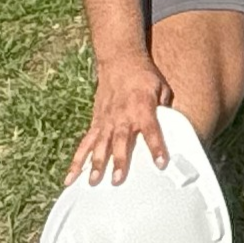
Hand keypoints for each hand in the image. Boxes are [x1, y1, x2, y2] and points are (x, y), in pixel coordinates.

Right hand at [75, 59, 172, 184]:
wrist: (120, 61)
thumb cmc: (144, 76)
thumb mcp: (161, 88)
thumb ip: (165, 109)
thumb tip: (173, 130)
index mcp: (143, 107)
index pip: (151, 130)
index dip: (156, 146)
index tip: (160, 163)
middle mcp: (123, 116)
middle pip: (121, 141)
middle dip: (119, 160)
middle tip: (117, 179)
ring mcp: (106, 120)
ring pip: (99, 144)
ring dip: (96, 163)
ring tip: (93, 181)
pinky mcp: (96, 123)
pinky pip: (85, 143)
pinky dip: (77, 161)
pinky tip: (70, 178)